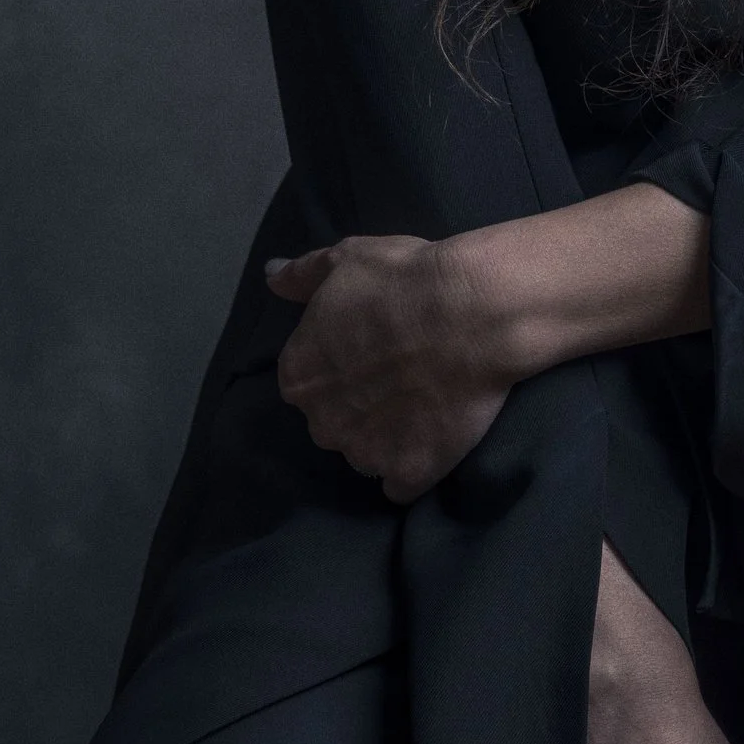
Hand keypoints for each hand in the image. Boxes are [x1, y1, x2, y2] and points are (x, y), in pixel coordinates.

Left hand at [266, 233, 512, 499]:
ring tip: (423, 404)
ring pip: (366, 453)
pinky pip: (402, 484)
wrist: (472, 313)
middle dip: (357, 406)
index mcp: (298, 375)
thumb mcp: (346, 258)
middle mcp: (321, 423)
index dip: (338, 366)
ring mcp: (364, 454)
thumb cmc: (404, 280)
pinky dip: (414, 467)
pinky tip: (434, 440)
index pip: (306, 383)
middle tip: (398, 375)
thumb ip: (302, 275)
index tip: (369, 350)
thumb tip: (271, 277)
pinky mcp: (408, 474)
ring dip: (385, 438)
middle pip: (333, 422)